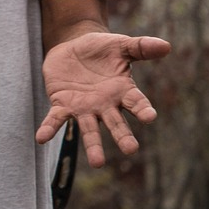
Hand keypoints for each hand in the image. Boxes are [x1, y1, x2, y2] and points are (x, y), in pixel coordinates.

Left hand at [36, 32, 170, 167]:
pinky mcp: (62, 104)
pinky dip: (49, 128)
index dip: (143, 109)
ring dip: (93, 145)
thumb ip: (142, 47)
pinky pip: (56, 119)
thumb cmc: (102, 49)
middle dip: (122, 136)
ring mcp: (84, 107)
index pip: (136, 102)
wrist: (73, 46)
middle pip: (116, 123)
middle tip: (130, 149)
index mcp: (122, 90)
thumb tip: (167, 46)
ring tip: (97, 163)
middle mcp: (105, 105)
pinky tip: (41, 138)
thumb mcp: (121, 45)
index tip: (150, 116)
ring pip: (89, 129)